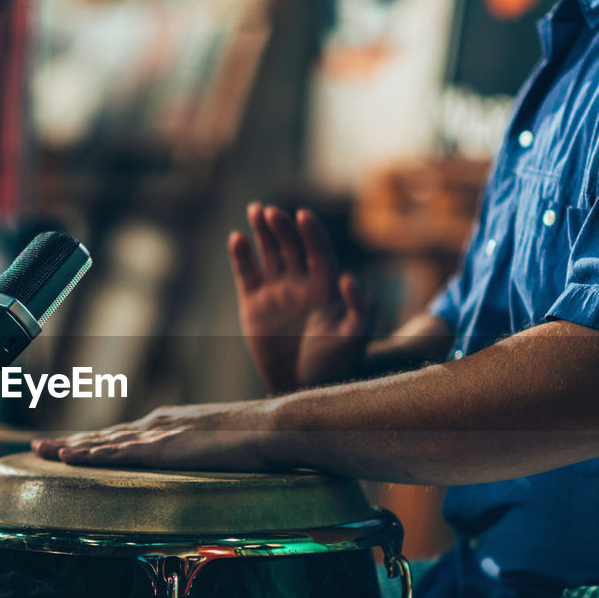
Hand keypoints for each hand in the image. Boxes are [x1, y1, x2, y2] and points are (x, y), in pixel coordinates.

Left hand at [31, 401, 279, 471]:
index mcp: (170, 424)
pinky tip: (69, 458)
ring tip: (41, 451)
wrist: (269, 428)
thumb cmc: (256, 440)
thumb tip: (205, 465)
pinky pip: (118, 453)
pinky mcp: (162, 447)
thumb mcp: (222, 447)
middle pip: (104, 436)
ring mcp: (158, 434)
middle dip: (70, 442)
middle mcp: (157, 424)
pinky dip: (91, 455)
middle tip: (38, 446)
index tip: (70, 446)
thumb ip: (205, 454)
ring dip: (70, 447)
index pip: (123, 435)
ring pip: (103, 442)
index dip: (94, 442)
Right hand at [231, 204, 371, 391]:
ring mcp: (275, 290)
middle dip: (282, 227)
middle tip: (272, 211)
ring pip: (268, 252)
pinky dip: (241, 256)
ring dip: (262, 232)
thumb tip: (349, 278)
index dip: (311, 233)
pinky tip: (237, 238)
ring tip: (255, 210)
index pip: (318, 251)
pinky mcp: (253, 303)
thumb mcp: (355, 336)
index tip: (304, 215)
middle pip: (291, 245)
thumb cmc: (336, 363)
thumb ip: (360, 307)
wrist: (304, 387)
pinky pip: (246, 273)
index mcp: (325, 285)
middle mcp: (300, 282)